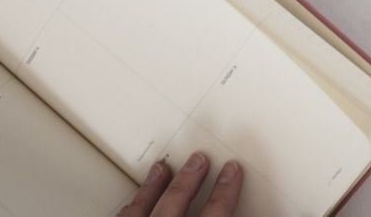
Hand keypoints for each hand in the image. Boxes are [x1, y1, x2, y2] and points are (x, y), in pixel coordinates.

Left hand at [118, 152, 241, 216]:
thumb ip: (221, 216)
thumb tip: (242, 212)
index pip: (215, 211)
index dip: (225, 189)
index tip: (231, 171)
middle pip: (176, 201)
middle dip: (188, 178)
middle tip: (198, 159)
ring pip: (143, 208)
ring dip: (152, 187)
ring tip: (160, 169)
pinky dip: (129, 210)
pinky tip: (131, 204)